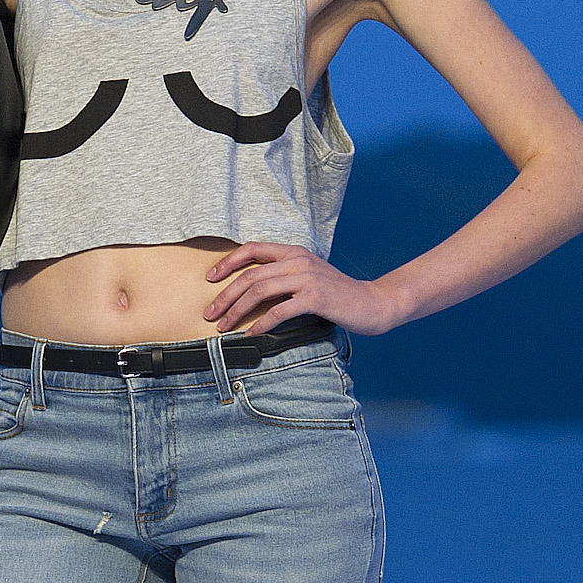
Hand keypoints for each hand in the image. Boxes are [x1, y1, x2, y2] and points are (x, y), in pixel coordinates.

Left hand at [203, 242, 397, 336]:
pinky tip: (250, 334)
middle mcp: (298, 260)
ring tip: (223, 327)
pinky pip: (279, 310)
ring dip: (237, 310)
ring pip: (260, 290)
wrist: (373, 303)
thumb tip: (249, 292)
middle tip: (209, 314)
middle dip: (225, 295)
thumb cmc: (338, 295)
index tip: (210, 279)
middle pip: (250, 274)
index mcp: (294, 252)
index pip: (252, 249)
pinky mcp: (315, 298)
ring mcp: (307, 278)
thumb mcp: (308, 277)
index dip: (227, 262)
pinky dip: (261, 324)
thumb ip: (284, 277)